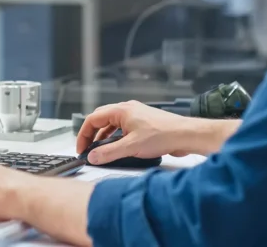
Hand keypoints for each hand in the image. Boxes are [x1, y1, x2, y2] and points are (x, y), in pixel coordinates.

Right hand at [76, 101, 194, 164]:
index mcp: (122, 110)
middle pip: (101, 119)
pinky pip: (123, 128)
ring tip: (100, 151)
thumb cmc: (162, 135)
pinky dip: (115, 137)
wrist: (185, 135)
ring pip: (112, 124)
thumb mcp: (131, 147)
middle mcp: (127, 109)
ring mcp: (136, 116)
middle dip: (92, 134)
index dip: (84, 134)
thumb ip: (109, 153)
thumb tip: (93, 156)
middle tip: (87, 149)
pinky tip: (118, 148)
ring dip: (104, 136)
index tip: (81, 148)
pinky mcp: (143, 124)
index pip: (93, 118)